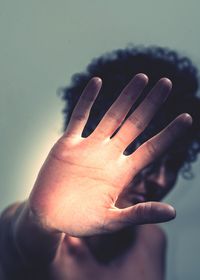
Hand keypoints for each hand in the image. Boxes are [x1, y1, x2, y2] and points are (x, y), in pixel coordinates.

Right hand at [29, 74, 191, 236]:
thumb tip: (172, 213)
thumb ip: (139, 215)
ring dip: (126, 97)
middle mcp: (109, 155)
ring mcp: (89, 147)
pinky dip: (87, 100)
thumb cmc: (80, 221)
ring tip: (142, 78)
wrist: (49, 216)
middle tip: (167, 83)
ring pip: (111, 116)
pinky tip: (97, 82)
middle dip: (151, 104)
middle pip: (135, 124)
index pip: (152, 149)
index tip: (187, 118)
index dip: (169, 134)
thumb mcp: (111, 222)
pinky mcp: (68, 143)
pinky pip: (79, 117)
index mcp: (122, 173)